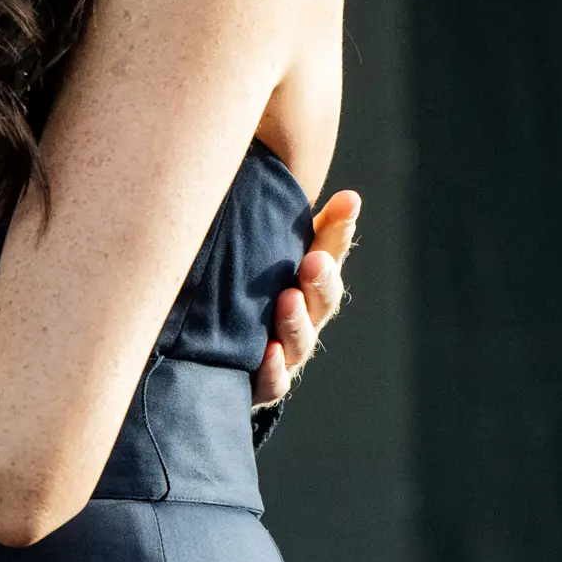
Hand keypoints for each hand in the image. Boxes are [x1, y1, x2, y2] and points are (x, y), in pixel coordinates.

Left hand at [251, 188, 358, 408]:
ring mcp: (287, 352)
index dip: (339, 230)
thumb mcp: (262, 253)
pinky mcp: (264, 384)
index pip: (330, 252)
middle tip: (315, 261)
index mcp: (308, 281)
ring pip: (301, 339)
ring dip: (296, 320)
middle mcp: (305, 317)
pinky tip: (269, 352)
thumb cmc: (246, 293)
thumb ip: (284, 219)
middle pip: (323, 298)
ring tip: (288, 300)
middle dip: (321, 279)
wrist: (215, 360)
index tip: (347, 202)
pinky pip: (274, 381)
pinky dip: (273, 368)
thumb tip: (310, 177)